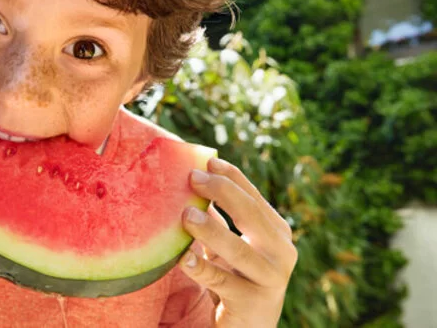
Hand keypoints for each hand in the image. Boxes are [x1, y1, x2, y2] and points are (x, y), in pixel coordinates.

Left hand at [180, 158, 296, 327]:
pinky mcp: (253, 302)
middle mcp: (281, 252)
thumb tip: (191, 181)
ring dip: (211, 230)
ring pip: (239, 249)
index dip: (232, 177)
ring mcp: (271, 278)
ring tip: (186, 215)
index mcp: (277, 232)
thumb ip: (217, 218)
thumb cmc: (236, 278)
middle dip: (222, 193)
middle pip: (251, 215)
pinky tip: (183, 259)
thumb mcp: (227, 245)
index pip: (254, 197)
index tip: (208, 161)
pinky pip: (222, 281)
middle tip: (193, 177)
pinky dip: (201, 268)